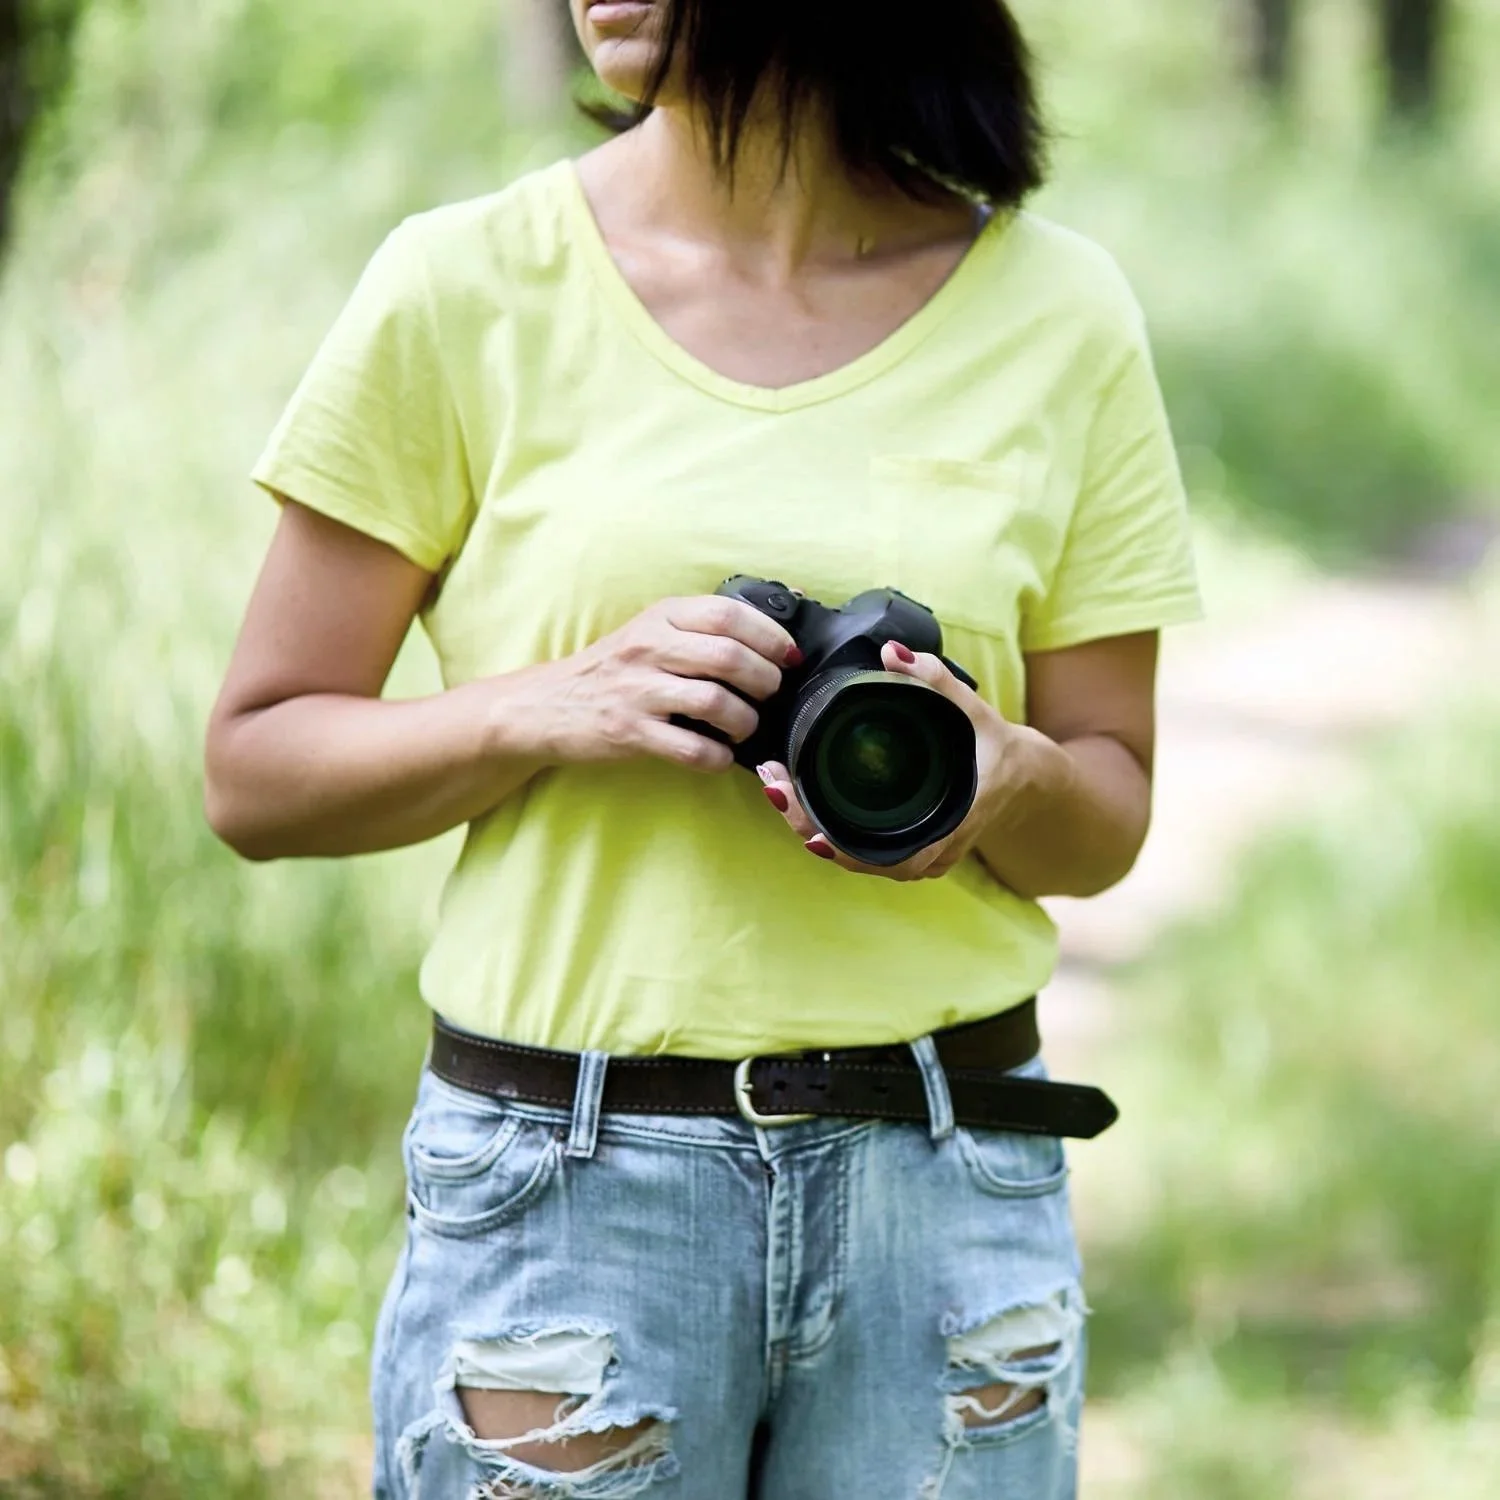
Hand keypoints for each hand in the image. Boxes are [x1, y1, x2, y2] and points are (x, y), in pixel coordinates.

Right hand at [525, 595, 800, 771]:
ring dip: (745, 721)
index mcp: (662, 616)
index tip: (787, 658)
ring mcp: (638, 691)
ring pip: (716, 702)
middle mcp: (649, 647)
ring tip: (744, 727)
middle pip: (730, 657)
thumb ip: (705, 626)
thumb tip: (786, 611)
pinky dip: (717, 756)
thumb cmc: (614, 669)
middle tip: (769, 695)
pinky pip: (691, 749)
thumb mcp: (653, 631)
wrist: (547, 705)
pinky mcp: (630, 732)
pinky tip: (717, 754)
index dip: (770, 636)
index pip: (728, 614)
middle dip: (765, 681)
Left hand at [757, 642, 1027, 879]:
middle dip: (809, 827)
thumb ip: (936, 678)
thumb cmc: (997, 746)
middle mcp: (933, 851)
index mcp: (950, 823)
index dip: (843, 845)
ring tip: (776, 791)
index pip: (888, 852)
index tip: (806, 829)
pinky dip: (829, 832)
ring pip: (856, 858)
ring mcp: (921, 856)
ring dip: (812, 829)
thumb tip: (890, 652)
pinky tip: (798, 805)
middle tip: (774, 788)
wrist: (1026, 779)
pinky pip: (863, 851)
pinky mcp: (910, 848)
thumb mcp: (975, 709)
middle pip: (859, 858)